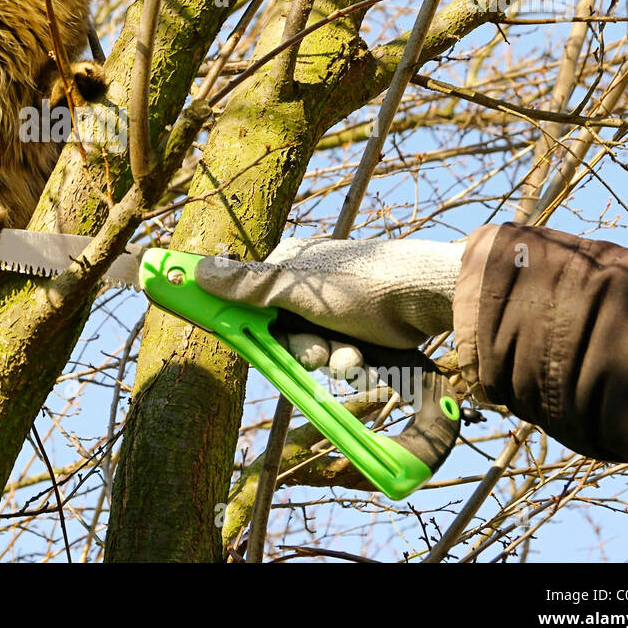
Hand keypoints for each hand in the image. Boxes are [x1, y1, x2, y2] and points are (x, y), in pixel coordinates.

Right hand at [193, 235, 464, 378]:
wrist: (429, 298)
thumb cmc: (362, 283)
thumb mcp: (296, 287)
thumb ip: (247, 286)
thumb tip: (198, 272)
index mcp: (288, 265)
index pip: (247, 298)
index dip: (242, 322)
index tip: (233, 336)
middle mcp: (309, 288)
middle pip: (280, 334)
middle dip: (299, 349)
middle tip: (314, 352)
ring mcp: (336, 312)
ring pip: (312, 351)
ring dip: (330, 359)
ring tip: (351, 353)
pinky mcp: (361, 332)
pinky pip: (340, 358)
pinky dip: (353, 362)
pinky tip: (366, 355)